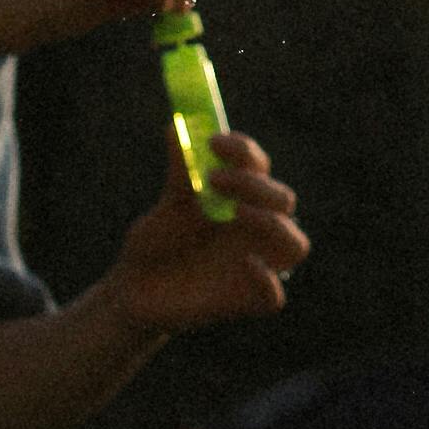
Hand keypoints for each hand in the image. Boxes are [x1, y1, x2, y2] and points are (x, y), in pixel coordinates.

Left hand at [105, 133, 308, 336]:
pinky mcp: (245, 301)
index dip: (244, 150)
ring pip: (295, 246)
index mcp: (241, 199)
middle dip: (254, 184)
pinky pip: (274, 297)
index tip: (212, 142)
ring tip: (236, 212)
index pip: (259, 167)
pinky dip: (266, 279)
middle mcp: (255, 229)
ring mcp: (256, 264)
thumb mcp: (167, 206)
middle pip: (283, 200)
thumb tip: (176, 127)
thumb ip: (180, 172)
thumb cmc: (156, 243)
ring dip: (272, 224)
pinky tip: (246, 263)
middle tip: (215, 178)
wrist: (133, 290)